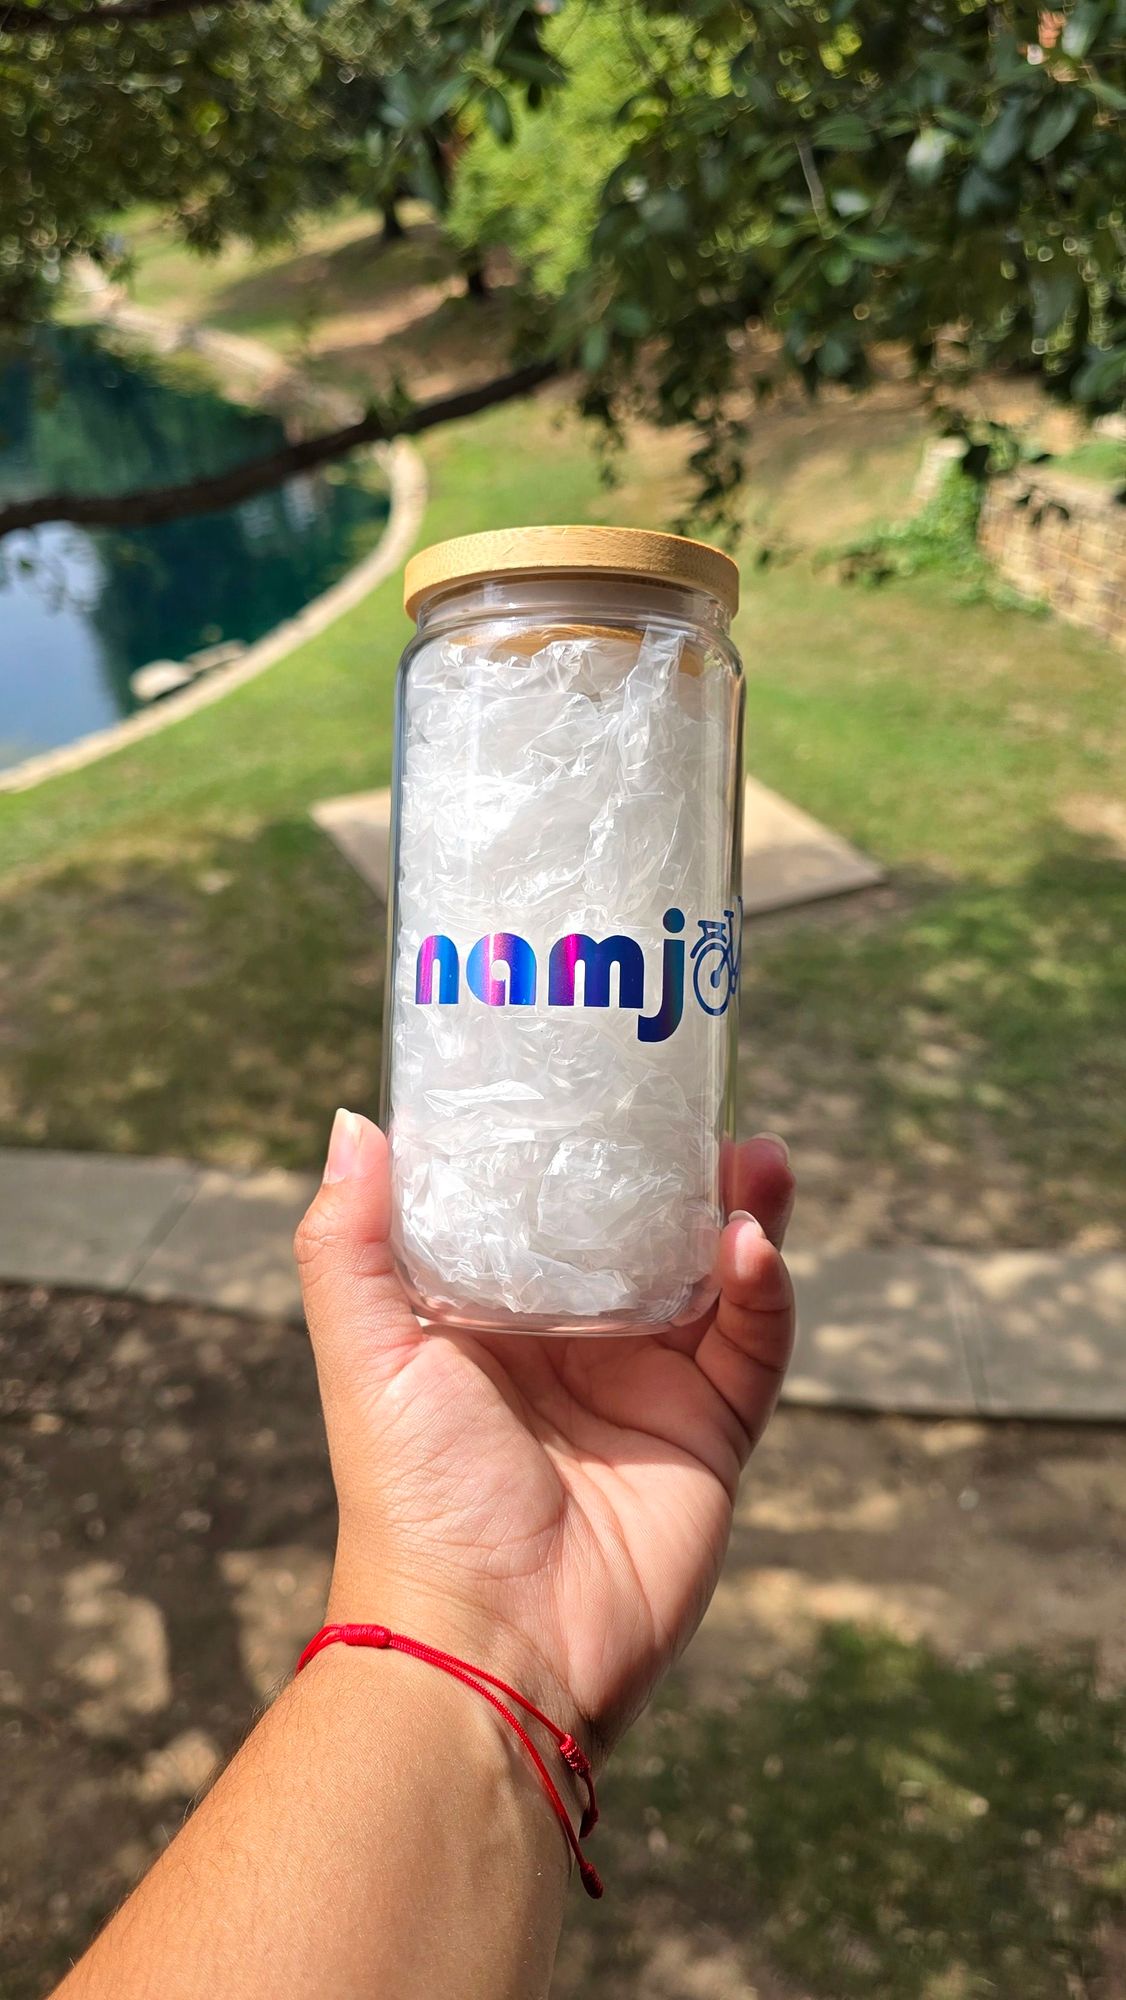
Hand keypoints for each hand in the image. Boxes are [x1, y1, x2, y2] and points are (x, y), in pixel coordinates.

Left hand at [296, 1114, 794, 1763]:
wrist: (496, 1643)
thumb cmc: (414, 1498)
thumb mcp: (369, 1355)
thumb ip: (349, 1243)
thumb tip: (352, 1122)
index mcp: (495, 1314)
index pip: (546, 1206)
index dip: (579, 1143)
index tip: (604, 1074)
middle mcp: (576, 1338)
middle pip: (645, 1226)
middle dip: (680, 1165)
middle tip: (705, 1105)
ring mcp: (650, 1382)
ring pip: (713, 1271)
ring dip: (740, 1208)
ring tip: (755, 1157)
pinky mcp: (711, 1431)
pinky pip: (754, 1344)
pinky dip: (764, 1291)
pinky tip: (753, 1246)